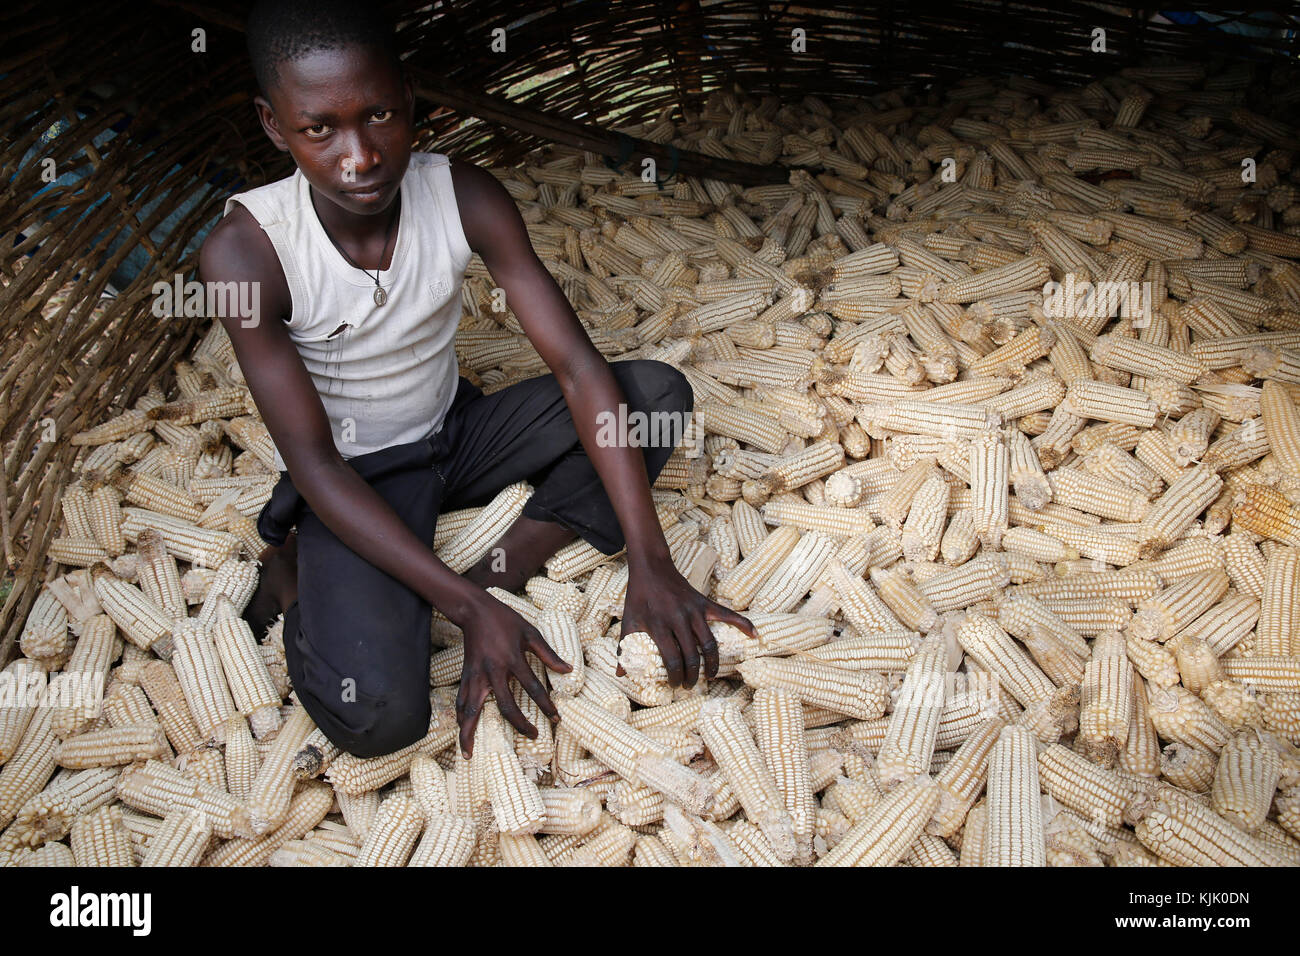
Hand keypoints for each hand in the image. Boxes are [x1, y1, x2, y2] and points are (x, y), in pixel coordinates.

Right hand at [455, 592, 571, 757]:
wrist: (474, 611)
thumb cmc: (505, 620)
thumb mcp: (530, 632)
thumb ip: (549, 653)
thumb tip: (568, 670)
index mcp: (512, 660)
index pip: (533, 688)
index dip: (546, 705)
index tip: (556, 718)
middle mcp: (493, 671)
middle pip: (506, 706)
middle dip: (520, 724)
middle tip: (533, 735)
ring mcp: (476, 675)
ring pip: (472, 709)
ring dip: (470, 732)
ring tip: (470, 753)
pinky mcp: (466, 676)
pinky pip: (462, 701)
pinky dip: (461, 717)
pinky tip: (462, 730)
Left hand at [620, 552, 758, 687]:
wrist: (651, 567)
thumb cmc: (639, 597)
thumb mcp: (628, 622)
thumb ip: (625, 648)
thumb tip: (620, 674)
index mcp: (659, 625)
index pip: (672, 659)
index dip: (676, 676)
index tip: (675, 685)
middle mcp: (678, 619)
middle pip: (692, 655)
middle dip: (693, 675)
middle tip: (691, 685)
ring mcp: (694, 610)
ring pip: (709, 643)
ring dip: (712, 664)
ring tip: (710, 675)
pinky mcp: (704, 603)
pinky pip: (727, 615)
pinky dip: (743, 624)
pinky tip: (754, 635)